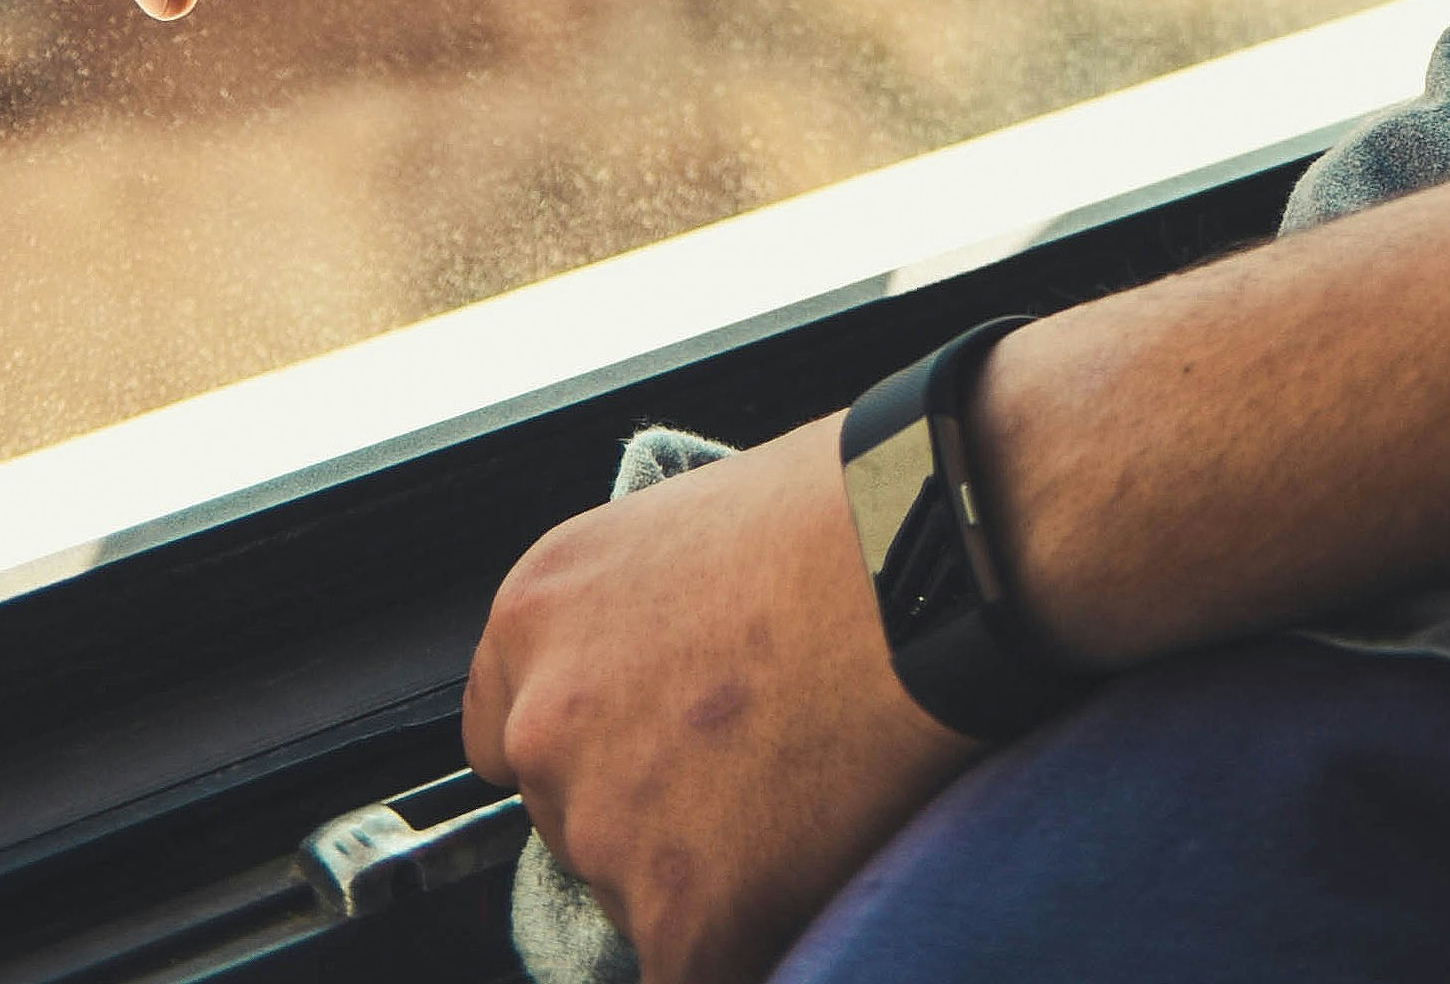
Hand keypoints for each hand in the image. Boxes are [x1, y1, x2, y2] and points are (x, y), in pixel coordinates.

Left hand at [465, 423, 977, 983]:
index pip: (507, 736)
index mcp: (539, 610)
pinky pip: (697, 971)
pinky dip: (755, 941)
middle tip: (761, 766)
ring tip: (812, 795)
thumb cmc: (855, 511)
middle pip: (574, 819)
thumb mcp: (697, 525)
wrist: (942, 554)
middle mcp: (547, 722)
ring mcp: (607, 829)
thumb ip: (642, 621)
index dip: (595, 749)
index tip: (651, 753)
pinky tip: (815, 875)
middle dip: (655, 810)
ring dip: (710, 877)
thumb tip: (666, 684)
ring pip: (640, 898)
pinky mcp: (682, 920)